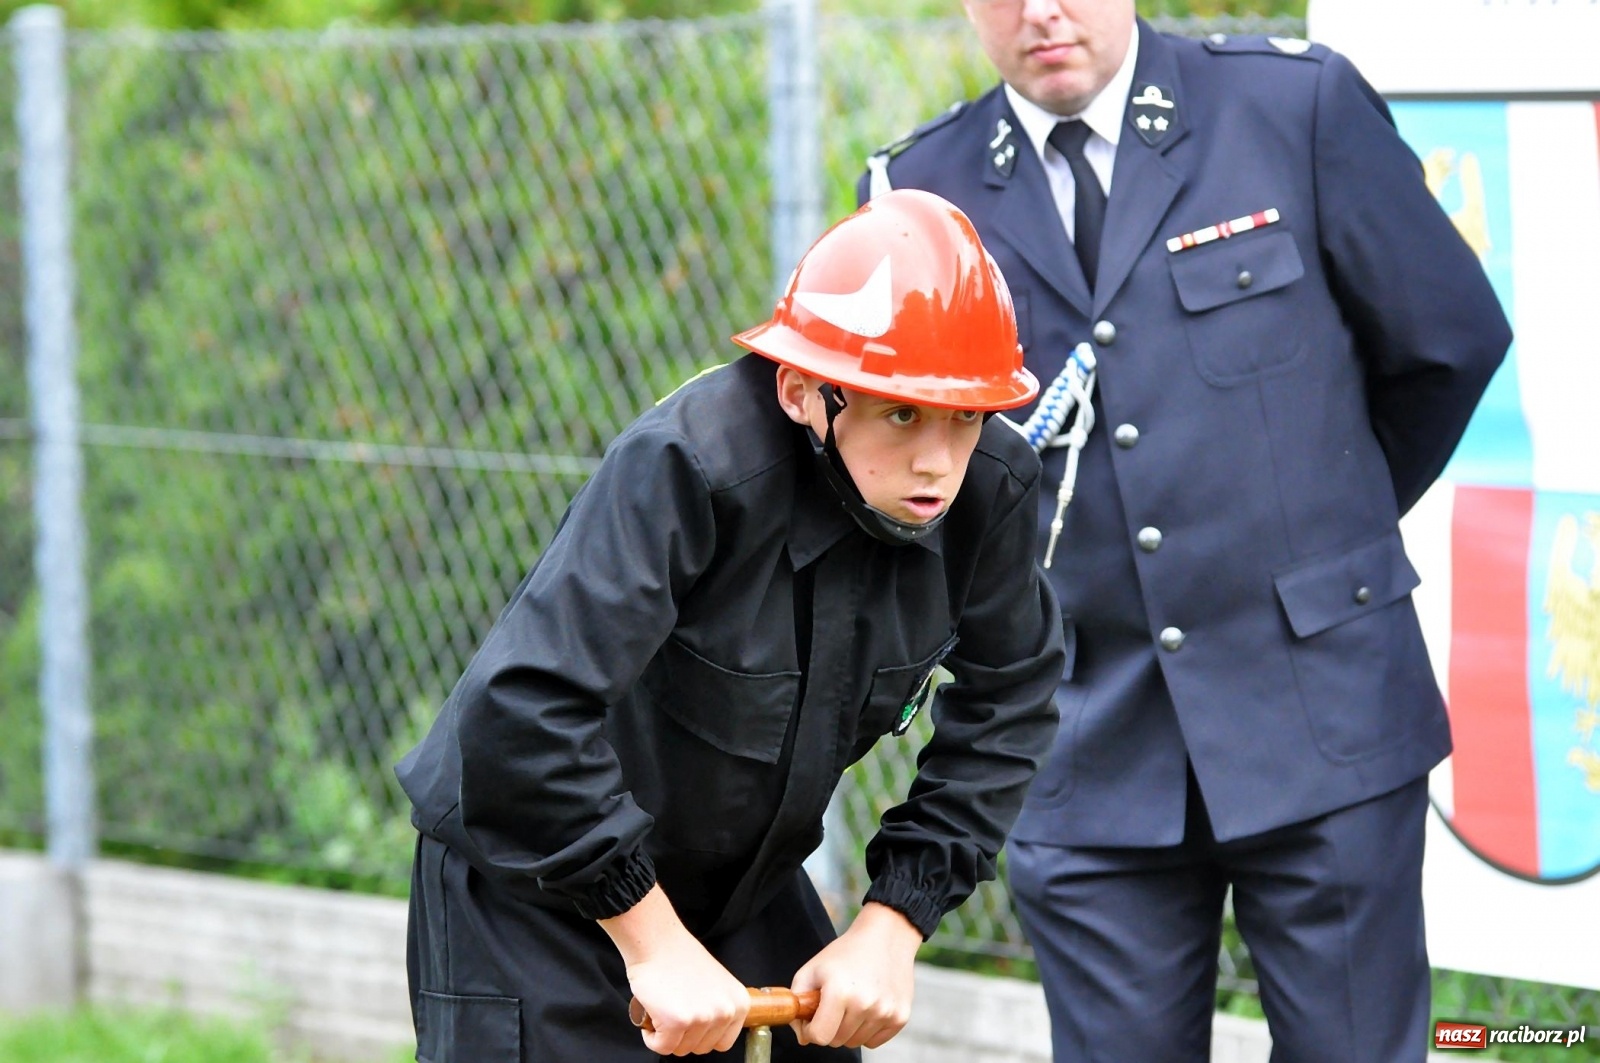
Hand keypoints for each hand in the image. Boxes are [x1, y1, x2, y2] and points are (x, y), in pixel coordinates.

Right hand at [600, 886, 748, 1055]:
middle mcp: (725, 1012)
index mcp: (739, 1003)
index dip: (702, 1035)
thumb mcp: (716, 983)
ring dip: (667, 1037)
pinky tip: (651, 1021)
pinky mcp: (677, 1022)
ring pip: (681, 1049)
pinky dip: (652, 1039)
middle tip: (673, 1013)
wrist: (658, 941)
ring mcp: (702, 1018)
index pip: (723, 1042)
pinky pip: (662, 1047)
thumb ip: (718, 1007)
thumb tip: (710, 1030)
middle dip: (684, 1036)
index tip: (691, 1025)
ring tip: (662, 1012)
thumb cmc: (680, 957)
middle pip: (701, 1048)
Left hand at [790, 902, 920, 1048]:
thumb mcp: (812, 968)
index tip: (813, 1017)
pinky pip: (874, 1041)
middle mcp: (865, 1004)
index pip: (819, 1037)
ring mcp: (885, 1012)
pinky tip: (869, 1006)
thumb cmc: (845, 953)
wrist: (885, 937)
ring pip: (855, 1042)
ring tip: (853, 1000)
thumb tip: (803, 1038)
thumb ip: (798, 1002)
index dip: (810, 1029)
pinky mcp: (900, 1017)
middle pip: (837, 1041)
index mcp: (839, 991)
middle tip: (835, 1003)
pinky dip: (867, 1030)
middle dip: (830, 1026)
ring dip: (850, 1028)